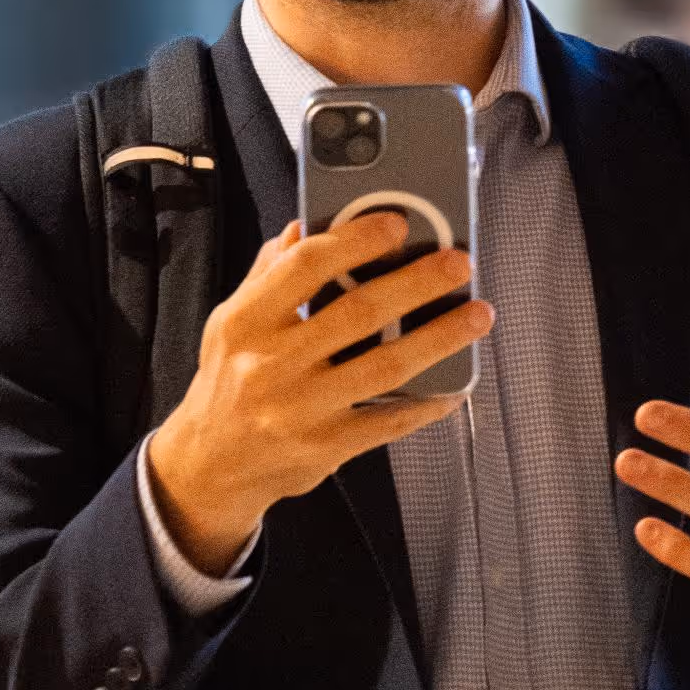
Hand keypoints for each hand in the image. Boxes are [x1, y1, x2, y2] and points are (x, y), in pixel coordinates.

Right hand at [146, 212, 493, 572]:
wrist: (211, 465)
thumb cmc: (229, 381)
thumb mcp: (231, 322)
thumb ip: (268, 274)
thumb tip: (302, 226)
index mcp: (246, 322)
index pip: (305, 267)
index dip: (356, 241)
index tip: (398, 225)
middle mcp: (272, 365)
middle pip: (357, 314)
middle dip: (417, 283)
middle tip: (458, 263)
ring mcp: (301, 410)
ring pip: (384, 367)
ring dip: (439, 338)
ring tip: (478, 314)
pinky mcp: (325, 447)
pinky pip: (388, 421)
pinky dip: (426, 402)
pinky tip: (456, 384)